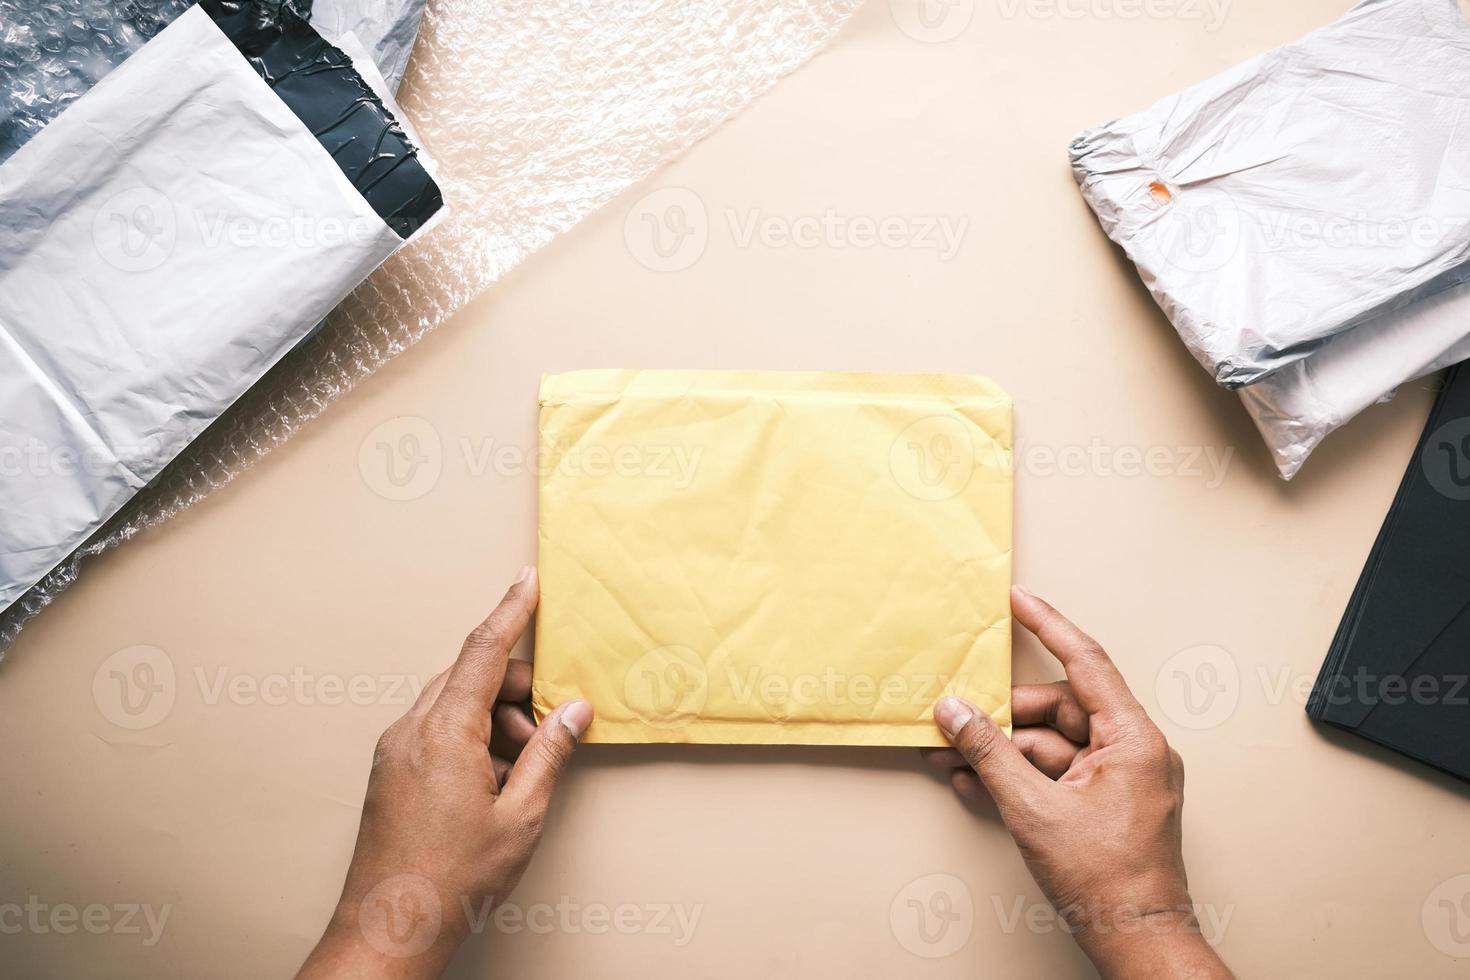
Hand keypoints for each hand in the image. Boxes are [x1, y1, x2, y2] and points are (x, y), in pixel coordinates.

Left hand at [297, 567, 592, 979]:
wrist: (388, 928)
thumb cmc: (451, 880)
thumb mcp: (521, 817)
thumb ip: (550, 754)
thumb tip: (574, 710)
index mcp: (443, 733)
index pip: (483, 651)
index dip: (510, 611)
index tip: (529, 580)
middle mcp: (411, 731)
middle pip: (470, 676)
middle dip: (515, 691)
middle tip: (547, 731)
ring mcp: (394, 750)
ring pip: (453, 703)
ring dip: (494, 719)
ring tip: (520, 772)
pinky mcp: (389, 770)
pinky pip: (435, 729)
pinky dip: (471, 738)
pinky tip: (492, 781)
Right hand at [924, 586, 1230, 979]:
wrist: (1136, 940)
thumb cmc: (1107, 879)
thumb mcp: (1034, 809)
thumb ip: (990, 752)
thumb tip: (955, 711)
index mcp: (1133, 739)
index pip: (1086, 662)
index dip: (1048, 625)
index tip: (1018, 598)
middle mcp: (1133, 750)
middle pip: (1057, 709)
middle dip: (1002, 715)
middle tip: (955, 717)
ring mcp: (1120, 778)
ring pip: (1050, 744)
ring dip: (1001, 750)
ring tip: (952, 757)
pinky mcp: (1105, 803)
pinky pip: (1055, 773)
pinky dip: (1018, 776)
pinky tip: (975, 781)